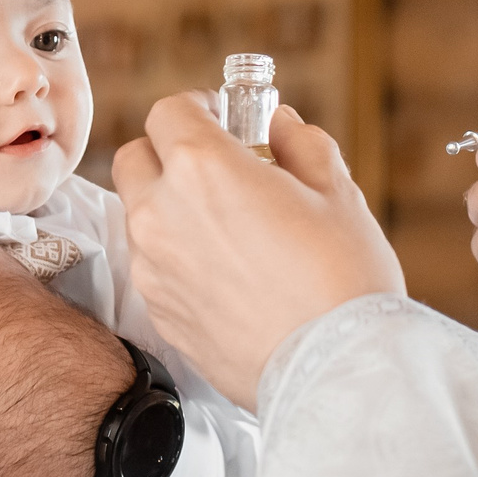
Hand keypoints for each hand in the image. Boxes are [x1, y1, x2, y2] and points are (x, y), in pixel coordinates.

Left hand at [115, 94, 402, 408]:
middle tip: (214, 166)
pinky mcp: (159, 312)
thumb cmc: (342, 276)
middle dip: (167, 152)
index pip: (168, 111)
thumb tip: (282, 127)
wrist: (333, 369)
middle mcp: (161, 213)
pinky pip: (153, 266)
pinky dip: (175, 256)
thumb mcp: (337, 191)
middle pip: (134, 158)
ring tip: (225, 225)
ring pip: (139, 215)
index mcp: (202, 168)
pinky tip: (224, 272)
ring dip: (168, 206)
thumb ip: (301, 145)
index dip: (197, 107)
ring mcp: (154, 267)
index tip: (222, 117)